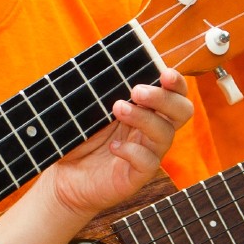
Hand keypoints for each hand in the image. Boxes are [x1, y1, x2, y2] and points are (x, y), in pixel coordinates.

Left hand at [45, 67, 191, 220]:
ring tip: (117, 108)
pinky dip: (132, 151)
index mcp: (145, 110)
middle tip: (137, 91)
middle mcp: (151, 131)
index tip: (164, 73)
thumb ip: (102, 92)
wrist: (62, 176)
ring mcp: (147, 153)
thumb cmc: (78, 138)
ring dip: (144, 118)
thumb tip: (104, 67)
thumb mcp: (88, 110)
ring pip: (165, 134)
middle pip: (181, 112)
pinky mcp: (137, 176)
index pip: (174, 94)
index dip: (176, 83)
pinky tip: (112, 147)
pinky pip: (148, 162)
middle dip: (164, 98)